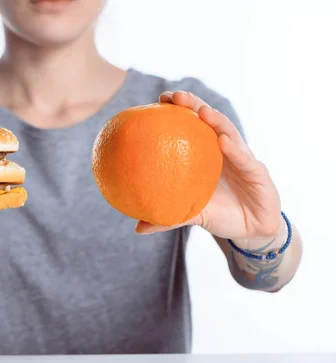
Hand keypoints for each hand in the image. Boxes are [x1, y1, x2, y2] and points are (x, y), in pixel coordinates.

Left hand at [136, 91, 282, 244]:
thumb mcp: (192, 215)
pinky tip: (223, 140)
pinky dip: (235, 149)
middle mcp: (225, 150)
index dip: (179, 111)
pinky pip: (245, 159)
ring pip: (230, 134)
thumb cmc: (219, 215)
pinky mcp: (258, 173)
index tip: (160, 99)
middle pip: (210, 122)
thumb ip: (168, 217)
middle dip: (194, 105)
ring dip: (217, 121)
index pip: (193, 126)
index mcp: (207, 155)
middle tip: (176, 96)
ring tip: (202, 111)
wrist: (250, 231)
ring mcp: (243, 159)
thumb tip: (138, 228)